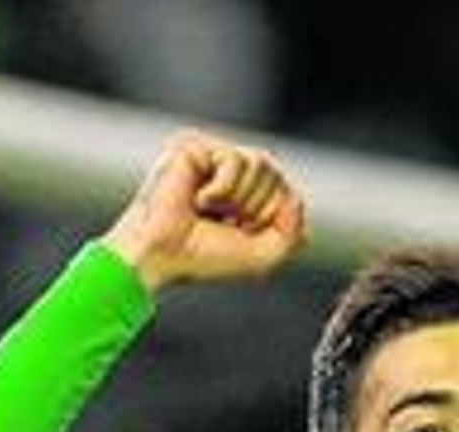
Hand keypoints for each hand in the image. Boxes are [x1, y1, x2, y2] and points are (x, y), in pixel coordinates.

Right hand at [103, 129, 306, 291]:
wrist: (162, 254)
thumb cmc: (204, 258)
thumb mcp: (263, 256)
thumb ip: (291, 233)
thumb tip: (296, 198)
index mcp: (246, 196)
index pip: (286, 191)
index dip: (272, 217)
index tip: (242, 233)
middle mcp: (230, 174)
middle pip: (275, 174)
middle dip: (256, 208)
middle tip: (225, 223)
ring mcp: (212, 156)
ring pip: (260, 163)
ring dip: (240, 198)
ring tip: (212, 211)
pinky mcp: (194, 146)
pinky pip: (235, 159)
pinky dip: (223, 188)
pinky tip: (199, 199)